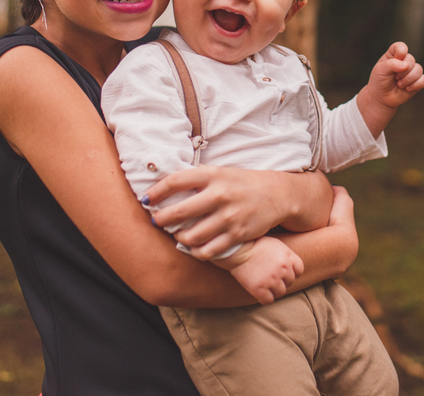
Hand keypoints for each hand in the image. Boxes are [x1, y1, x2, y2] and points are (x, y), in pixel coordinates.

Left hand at [145, 167, 300, 258]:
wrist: (276, 194)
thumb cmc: (241, 183)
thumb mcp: (220, 173)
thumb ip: (196, 179)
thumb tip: (163, 188)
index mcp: (213, 175)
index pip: (176, 181)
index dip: (156, 191)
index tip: (146, 198)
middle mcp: (219, 195)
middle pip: (179, 212)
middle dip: (161, 219)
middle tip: (157, 221)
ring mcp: (228, 217)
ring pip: (191, 236)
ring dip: (179, 237)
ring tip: (177, 234)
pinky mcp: (237, 235)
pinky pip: (208, 250)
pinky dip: (196, 251)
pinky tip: (194, 246)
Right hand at [227, 237, 303, 304]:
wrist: (237, 249)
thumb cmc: (255, 244)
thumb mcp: (275, 244)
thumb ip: (286, 255)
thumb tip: (291, 266)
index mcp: (288, 256)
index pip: (299, 270)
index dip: (291, 272)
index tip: (281, 271)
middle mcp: (283, 269)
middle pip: (290, 282)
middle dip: (281, 280)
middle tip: (269, 276)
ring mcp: (272, 279)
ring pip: (280, 293)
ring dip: (273, 290)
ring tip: (264, 283)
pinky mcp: (260, 289)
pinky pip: (268, 300)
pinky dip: (264, 298)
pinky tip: (258, 291)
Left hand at [356, 42, 423, 134]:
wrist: (382, 97)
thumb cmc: (379, 81)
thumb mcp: (380, 70)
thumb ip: (392, 64)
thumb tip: (406, 65)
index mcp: (394, 54)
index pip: (401, 47)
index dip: (401, 52)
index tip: (396, 59)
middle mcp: (404, 61)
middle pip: (411, 59)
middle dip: (402, 71)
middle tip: (395, 77)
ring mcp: (412, 71)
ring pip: (419, 69)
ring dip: (408, 79)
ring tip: (399, 84)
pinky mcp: (417, 81)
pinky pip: (423, 80)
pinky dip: (415, 85)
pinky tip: (407, 89)